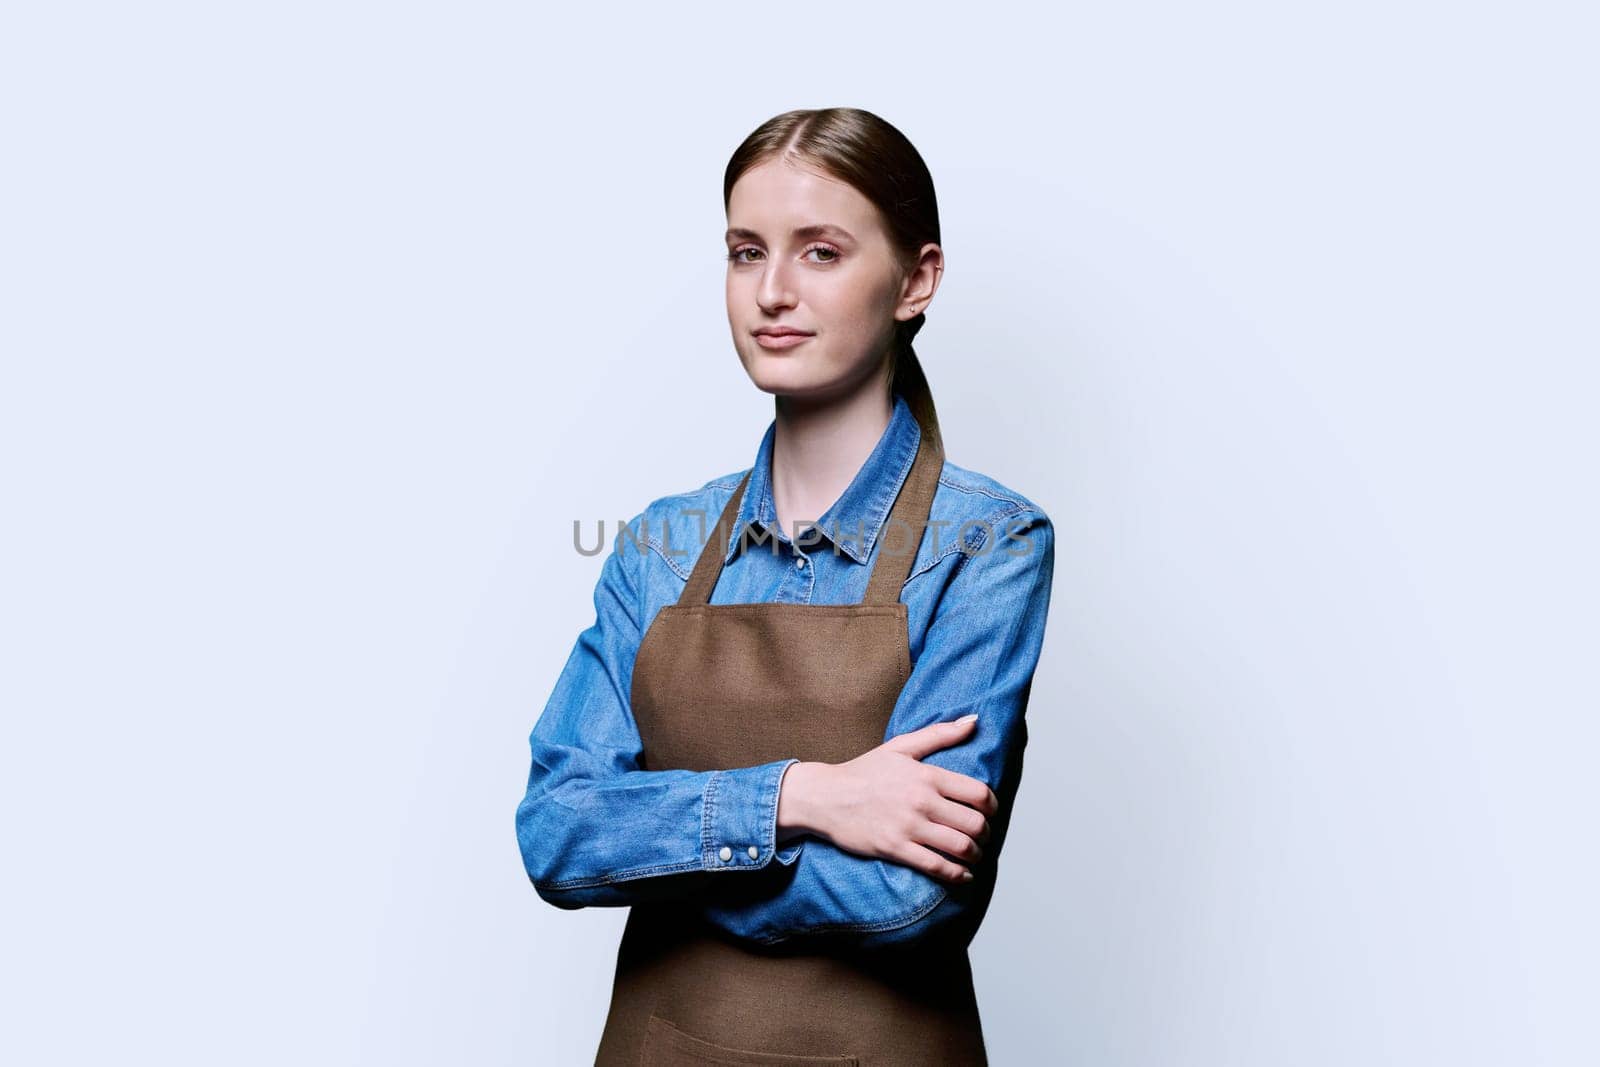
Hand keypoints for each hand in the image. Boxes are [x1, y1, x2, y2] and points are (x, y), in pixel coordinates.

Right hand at [776, 715, 997, 884]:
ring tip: (973, 855)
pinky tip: (962, 875)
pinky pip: (936, 867)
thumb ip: (940, 733)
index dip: (992, 806)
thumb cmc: (863, 771)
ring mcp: (908, 826)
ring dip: (974, 855)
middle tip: (982, 836)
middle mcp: (921, 801)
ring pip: (960, 847)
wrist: (824, 796)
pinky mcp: (895, 848)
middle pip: (975, 824)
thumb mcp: (900, 747)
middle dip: (986, 834)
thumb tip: (975, 720)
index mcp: (926, 775)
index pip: (979, 793)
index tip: (989, 812)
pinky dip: (956, 875)